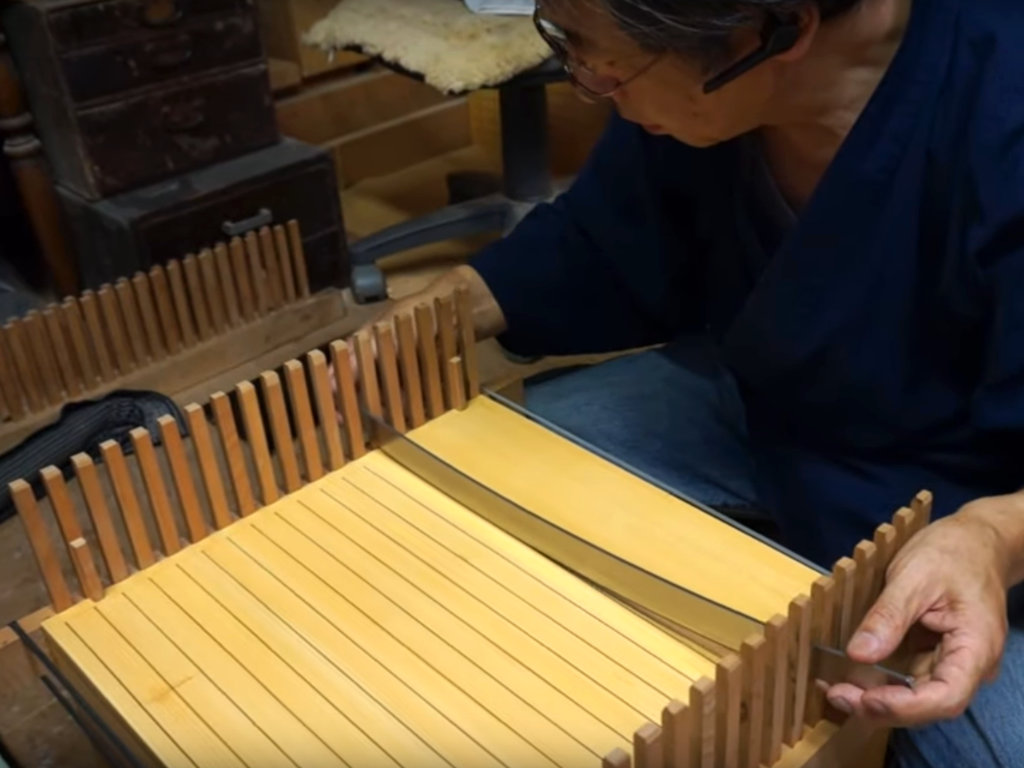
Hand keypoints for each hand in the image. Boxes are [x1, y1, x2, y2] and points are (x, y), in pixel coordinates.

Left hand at [826, 495, 1021, 726]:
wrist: (975, 540)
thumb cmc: (953, 552)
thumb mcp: (915, 577)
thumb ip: (889, 616)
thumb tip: (858, 653)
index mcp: (976, 647)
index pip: (946, 697)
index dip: (904, 706)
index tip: (865, 699)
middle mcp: (968, 665)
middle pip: (929, 704)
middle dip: (882, 706)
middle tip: (837, 695)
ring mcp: (951, 662)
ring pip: (916, 696)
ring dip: (876, 697)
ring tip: (834, 689)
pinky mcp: (934, 655)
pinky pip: (908, 677)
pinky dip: (879, 680)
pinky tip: (848, 675)